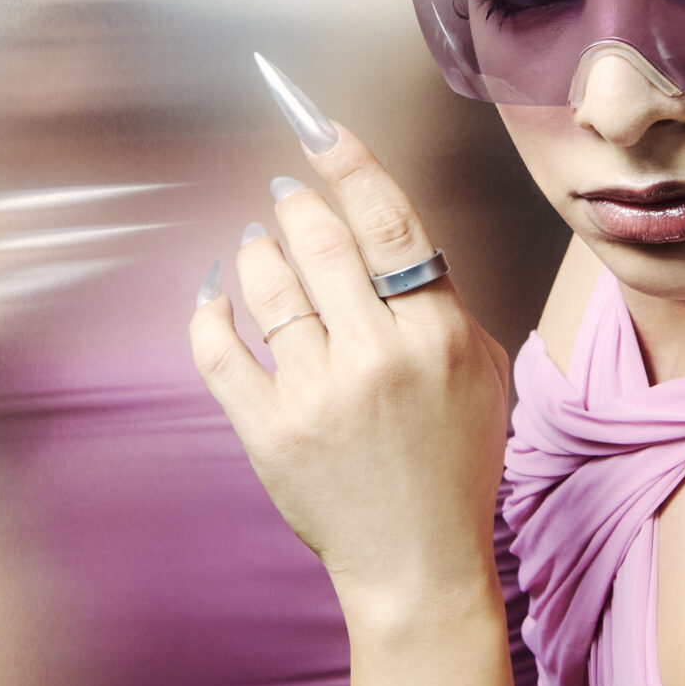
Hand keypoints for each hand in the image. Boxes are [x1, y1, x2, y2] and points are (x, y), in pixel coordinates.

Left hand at [190, 118, 511, 614]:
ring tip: (259, 246)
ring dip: (255, 250)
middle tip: (285, 195)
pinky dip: (208, 310)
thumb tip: (374, 222)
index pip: (387, 222)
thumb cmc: (452, 459)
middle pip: (318, 240)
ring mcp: (318, 395)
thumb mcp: (476, 366)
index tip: (314, 124)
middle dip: (293, 203)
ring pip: (265, 284)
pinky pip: (218, 349)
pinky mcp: (269, 431)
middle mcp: (377, 356)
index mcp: (436, 332)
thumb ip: (433, 294)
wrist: (418, 561)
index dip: (347, 161)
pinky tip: (214, 292)